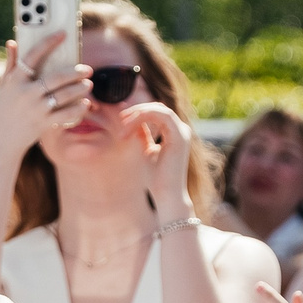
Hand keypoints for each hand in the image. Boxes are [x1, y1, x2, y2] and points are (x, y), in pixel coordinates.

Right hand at [0, 37, 88, 163]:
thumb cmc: (1, 111)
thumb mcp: (3, 87)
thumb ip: (10, 65)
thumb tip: (12, 42)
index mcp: (14, 81)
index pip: (32, 55)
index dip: (48, 43)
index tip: (63, 33)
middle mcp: (25, 93)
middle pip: (56, 77)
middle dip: (75, 72)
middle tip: (87, 69)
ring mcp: (35, 109)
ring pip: (64, 95)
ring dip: (80, 89)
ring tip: (88, 85)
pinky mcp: (43, 124)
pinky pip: (66, 114)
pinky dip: (78, 109)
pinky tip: (85, 104)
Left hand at [120, 103, 195, 219]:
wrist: (165, 195)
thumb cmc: (154, 178)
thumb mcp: (144, 150)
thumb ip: (142, 134)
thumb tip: (131, 119)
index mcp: (174, 133)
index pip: (157, 112)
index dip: (138, 112)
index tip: (121, 119)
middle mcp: (181, 131)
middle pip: (158, 107)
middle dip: (137, 110)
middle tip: (120, 118)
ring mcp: (182, 133)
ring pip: (159, 108)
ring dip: (139, 113)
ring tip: (123, 123)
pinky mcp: (180, 137)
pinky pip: (162, 115)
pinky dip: (144, 116)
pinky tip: (130, 126)